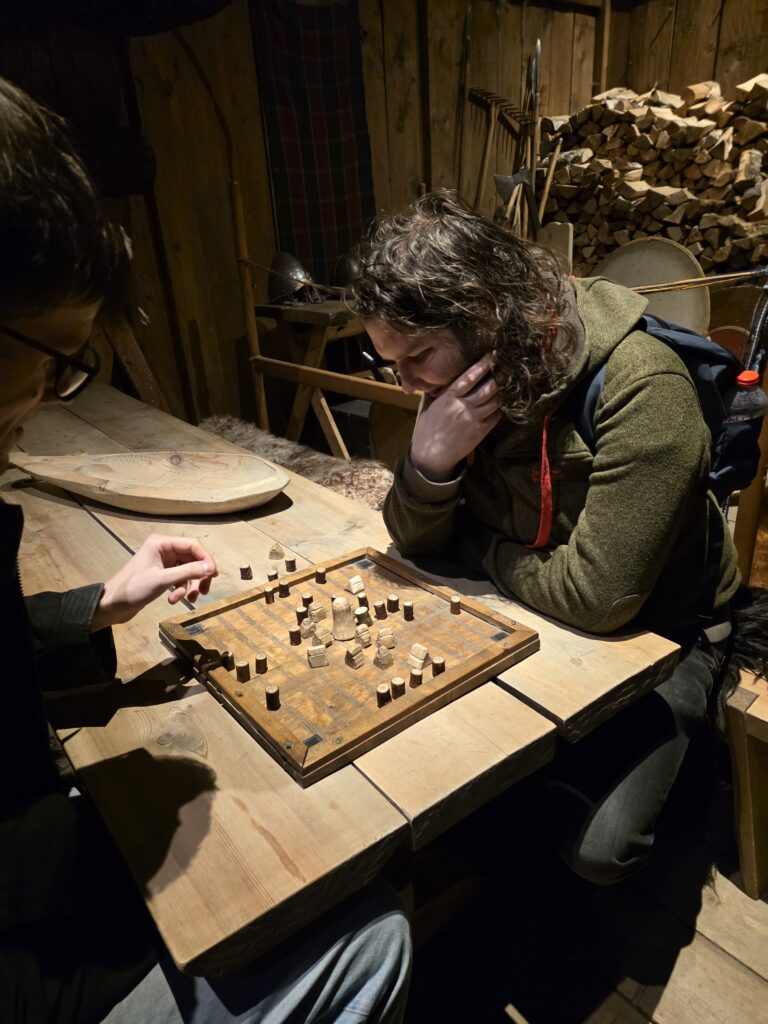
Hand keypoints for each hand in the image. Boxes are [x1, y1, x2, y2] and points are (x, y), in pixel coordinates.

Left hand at [92, 533, 217, 630]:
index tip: (213, 575)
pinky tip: (172, 600)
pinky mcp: (161, 574)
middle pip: (192, 559)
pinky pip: (179, 579)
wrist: (112, 605)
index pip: (193, 545)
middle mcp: (163, 549)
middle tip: (203, 591)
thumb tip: (211, 568)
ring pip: (187, 570)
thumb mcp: (162, 580)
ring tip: (190, 600)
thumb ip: (188, 572)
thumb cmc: (133, 589)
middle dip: (198, 576)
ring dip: (190, 585)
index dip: (206, 559)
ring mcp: (162, 562)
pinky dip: (180, 589)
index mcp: (161, 543)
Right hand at [410, 353, 500, 480]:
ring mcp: (473, 419)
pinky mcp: (480, 431)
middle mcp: (462, 406)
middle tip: (508, 366)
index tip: (492, 355)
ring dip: (503, 391)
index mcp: (448, 397)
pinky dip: (501, 408)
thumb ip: (437, 392)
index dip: (482, 365)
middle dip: (499, 376)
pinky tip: (505, 402)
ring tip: (511, 382)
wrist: (430, 456)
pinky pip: (496, 417)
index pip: (469, 377)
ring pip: (495, 401)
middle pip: (488, 388)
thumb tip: (439, 377)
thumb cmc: (426, 430)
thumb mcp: (428, 406)